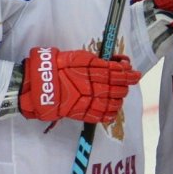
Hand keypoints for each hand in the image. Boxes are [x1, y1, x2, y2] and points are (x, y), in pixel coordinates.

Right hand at [17, 47, 139, 123]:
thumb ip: (96, 61)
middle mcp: (92, 85)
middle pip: (117, 88)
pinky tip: (112, 111)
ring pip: (113, 103)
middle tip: (125, 85)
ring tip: (118, 98)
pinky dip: (110, 114)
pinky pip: (101, 116)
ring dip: (119, 100)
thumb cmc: (54, 67)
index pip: (116, 72)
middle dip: (124, 86)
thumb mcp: (77, 57)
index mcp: (91, 69)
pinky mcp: (81, 112)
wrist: (37, 84)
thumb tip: (116, 63)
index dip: (128, 74)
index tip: (135, 74)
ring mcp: (87, 100)